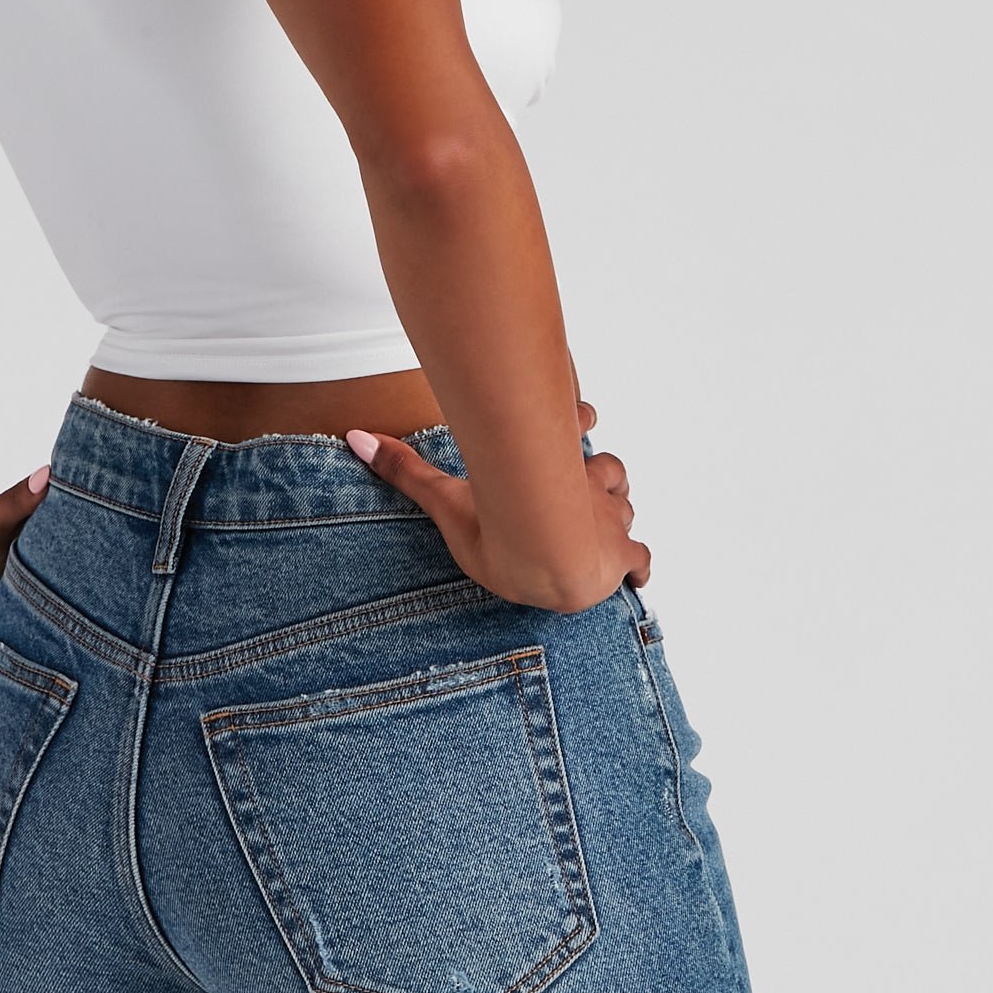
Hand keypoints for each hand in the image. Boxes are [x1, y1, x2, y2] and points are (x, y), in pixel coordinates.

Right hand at [345, 397, 650, 612]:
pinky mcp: (621, 556)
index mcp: (552, 465)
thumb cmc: (500, 527)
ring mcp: (609, 519)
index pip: (577, 426)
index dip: (578, 421)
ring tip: (598, 524)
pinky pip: (638, 561)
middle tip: (579, 485)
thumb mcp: (447, 499)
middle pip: (607, 468)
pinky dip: (635, 566)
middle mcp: (587, 484)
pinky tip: (632, 574)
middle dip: (596, 475)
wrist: (548, 558)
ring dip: (613, 512)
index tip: (579, 417)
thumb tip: (354, 436)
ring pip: (623, 505)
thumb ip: (404, 469)